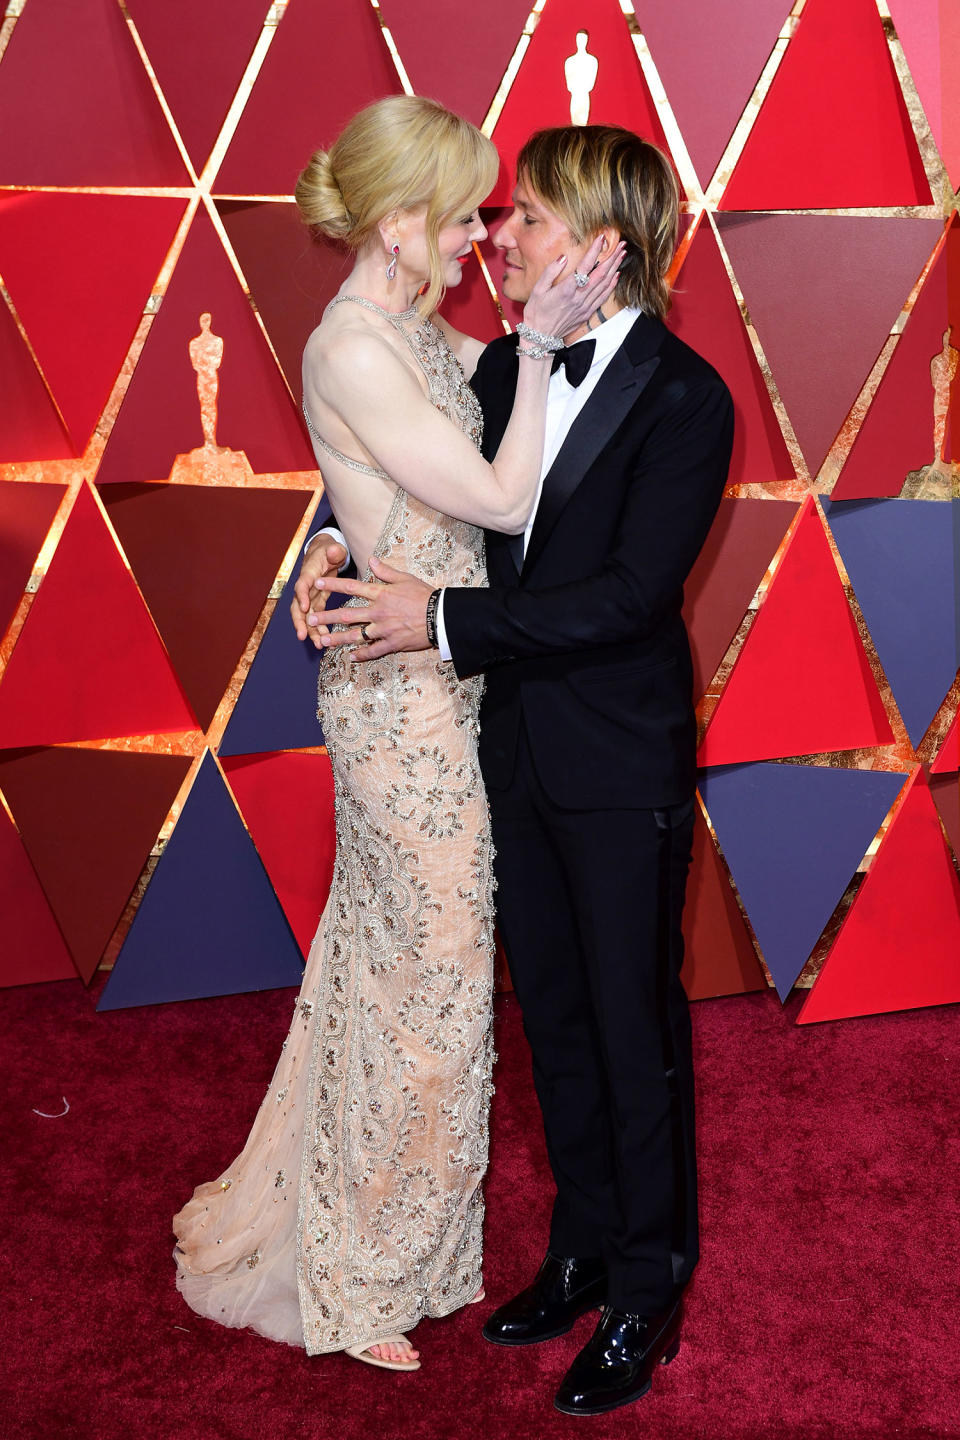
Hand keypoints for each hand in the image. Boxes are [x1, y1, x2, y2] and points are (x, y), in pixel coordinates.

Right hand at [291, 534, 345, 648]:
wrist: (325, 554)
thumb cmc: (329, 551)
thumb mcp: (333, 549)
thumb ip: (334, 551)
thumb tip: (333, 550)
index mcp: (309, 574)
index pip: (302, 585)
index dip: (302, 596)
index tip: (305, 608)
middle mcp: (305, 588)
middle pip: (297, 607)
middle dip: (300, 622)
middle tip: (303, 636)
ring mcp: (309, 597)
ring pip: (305, 617)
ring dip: (310, 631)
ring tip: (319, 645)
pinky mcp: (316, 603)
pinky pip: (315, 619)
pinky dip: (319, 630)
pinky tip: (325, 641)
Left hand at [317, 557, 432, 660]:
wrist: (441, 615)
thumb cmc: (424, 595)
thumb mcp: (405, 578)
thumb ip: (385, 571)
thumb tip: (371, 560)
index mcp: (381, 594)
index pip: (352, 588)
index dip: (333, 585)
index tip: (317, 583)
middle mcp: (378, 612)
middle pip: (347, 615)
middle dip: (327, 617)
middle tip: (311, 619)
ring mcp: (384, 629)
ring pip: (356, 635)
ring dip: (338, 639)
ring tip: (323, 641)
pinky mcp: (392, 643)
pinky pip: (374, 650)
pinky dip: (362, 654)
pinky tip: (351, 657)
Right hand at [522, 235, 625, 340]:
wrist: (540, 337)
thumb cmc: (536, 312)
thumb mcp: (537, 290)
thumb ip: (550, 272)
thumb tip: (563, 257)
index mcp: (566, 290)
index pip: (585, 266)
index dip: (595, 251)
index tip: (602, 238)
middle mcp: (578, 298)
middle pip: (600, 274)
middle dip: (612, 257)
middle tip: (621, 244)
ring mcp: (584, 307)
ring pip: (604, 284)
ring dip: (615, 268)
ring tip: (622, 254)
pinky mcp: (587, 313)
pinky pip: (602, 297)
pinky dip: (611, 285)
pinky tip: (616, 275)